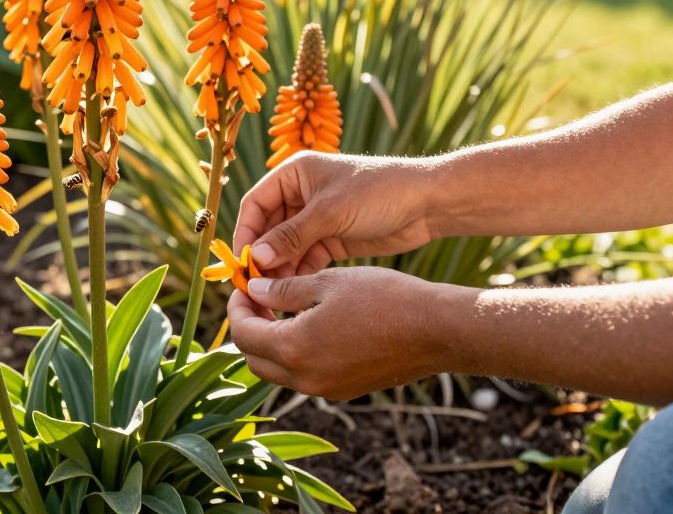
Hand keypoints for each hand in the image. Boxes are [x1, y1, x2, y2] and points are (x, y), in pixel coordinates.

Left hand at [228, 267, 453, 399]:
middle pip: (255, 359)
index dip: (237, 310)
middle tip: (257, 299)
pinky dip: (295, 354)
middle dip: (249, 328)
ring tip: (282, 309)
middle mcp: (305, 378)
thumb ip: (282, 289)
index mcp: (294, 349)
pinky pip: (304, 376)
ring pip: (279, 371)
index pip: (244, 335)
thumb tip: (252, 290)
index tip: (242, 288)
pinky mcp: (344, 390)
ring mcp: (326, 389)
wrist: (436, 330)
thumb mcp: (326, 283)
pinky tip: (310, 325)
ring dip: (271, 343)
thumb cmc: (382, 299)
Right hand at [233, 152, 438, 276]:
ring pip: (286, 247)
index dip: (245, 232)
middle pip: (268, 229)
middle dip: (262, 256)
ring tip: (273, 294)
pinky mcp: (332, 239)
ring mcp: (317, 219)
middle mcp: (301, 195)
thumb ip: (291, 236)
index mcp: (294, 175)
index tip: (241, 262)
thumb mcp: (330, 213)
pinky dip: (299, 273)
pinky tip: (294, 291)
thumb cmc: (377, 192)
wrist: (428, 203)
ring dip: (279, 268)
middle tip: (254, 285)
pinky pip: (306, 258)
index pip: (255, 204)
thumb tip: (256, 258)